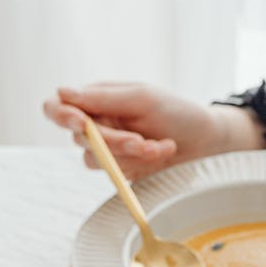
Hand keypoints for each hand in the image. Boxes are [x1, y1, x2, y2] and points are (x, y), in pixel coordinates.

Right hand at [43, 82, 265, 178]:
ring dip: (130, 155)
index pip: (58, 107)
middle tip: (141, 141)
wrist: (208, 142)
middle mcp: (98, 125)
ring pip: (96, 160)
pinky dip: (141, 164)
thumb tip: (61, 92)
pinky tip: (162, 153)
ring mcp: (110, 150)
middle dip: (113, 142)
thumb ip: (103, 98)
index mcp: (97, 100)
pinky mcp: (123, 170)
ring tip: (158, 145)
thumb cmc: (177, 112)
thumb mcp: (142, 98)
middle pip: (80, 138)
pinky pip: (116, 174)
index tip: (81, 123)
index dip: (62, 116)